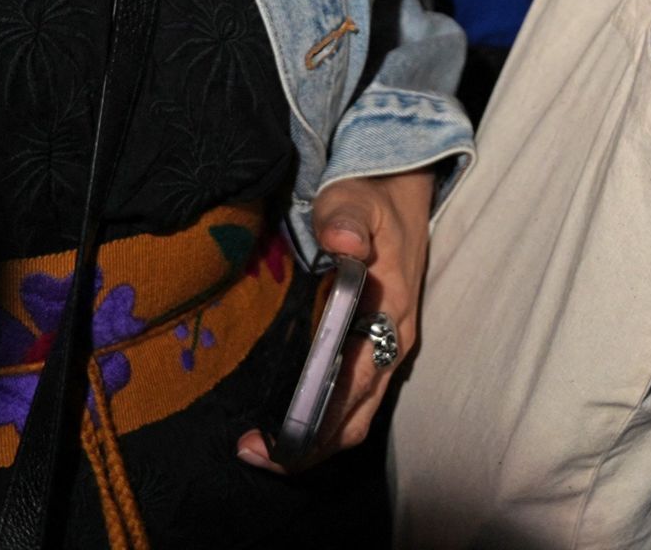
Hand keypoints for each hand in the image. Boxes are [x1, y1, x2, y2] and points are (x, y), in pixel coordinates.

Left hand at [241, 170, 433, 469]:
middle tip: (252, 453)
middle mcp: (392, 345)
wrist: (398, 196)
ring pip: (355, 418)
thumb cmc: (370, 201)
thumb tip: (342, 245)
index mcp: (392, 315)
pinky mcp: (373, 351)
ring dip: (313, 440)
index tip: (272, 439)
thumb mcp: (355, 199)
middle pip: (354, 418)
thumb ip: (344, 218)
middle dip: (307, 445)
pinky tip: (284, 423)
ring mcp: (384, 352)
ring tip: (261, 450)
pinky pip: (351, 403)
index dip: (317, 418)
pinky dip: (321, 422)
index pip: (355, 384)